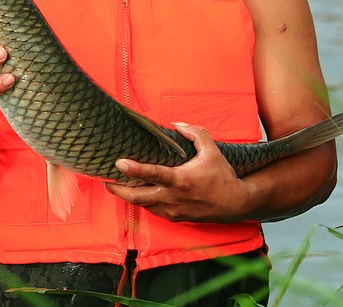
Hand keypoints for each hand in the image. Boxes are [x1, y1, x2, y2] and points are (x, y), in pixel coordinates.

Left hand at [104, 123, 254, 222]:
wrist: (237, 204)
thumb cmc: (223, 176)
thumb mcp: (212, 150)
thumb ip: (195, 134)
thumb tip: (177, 125)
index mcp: (181, 180)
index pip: (152, 174)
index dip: (134, 169)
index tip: (118, 163)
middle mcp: (174, 198)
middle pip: (137, 197)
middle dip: (118, 189)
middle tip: (105, 179)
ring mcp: (173, 210)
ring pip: (143, 205)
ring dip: (128, 196)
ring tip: (116, 184)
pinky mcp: (176, 218)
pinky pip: (154, 210)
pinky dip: (143, 202)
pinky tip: (138, 193)